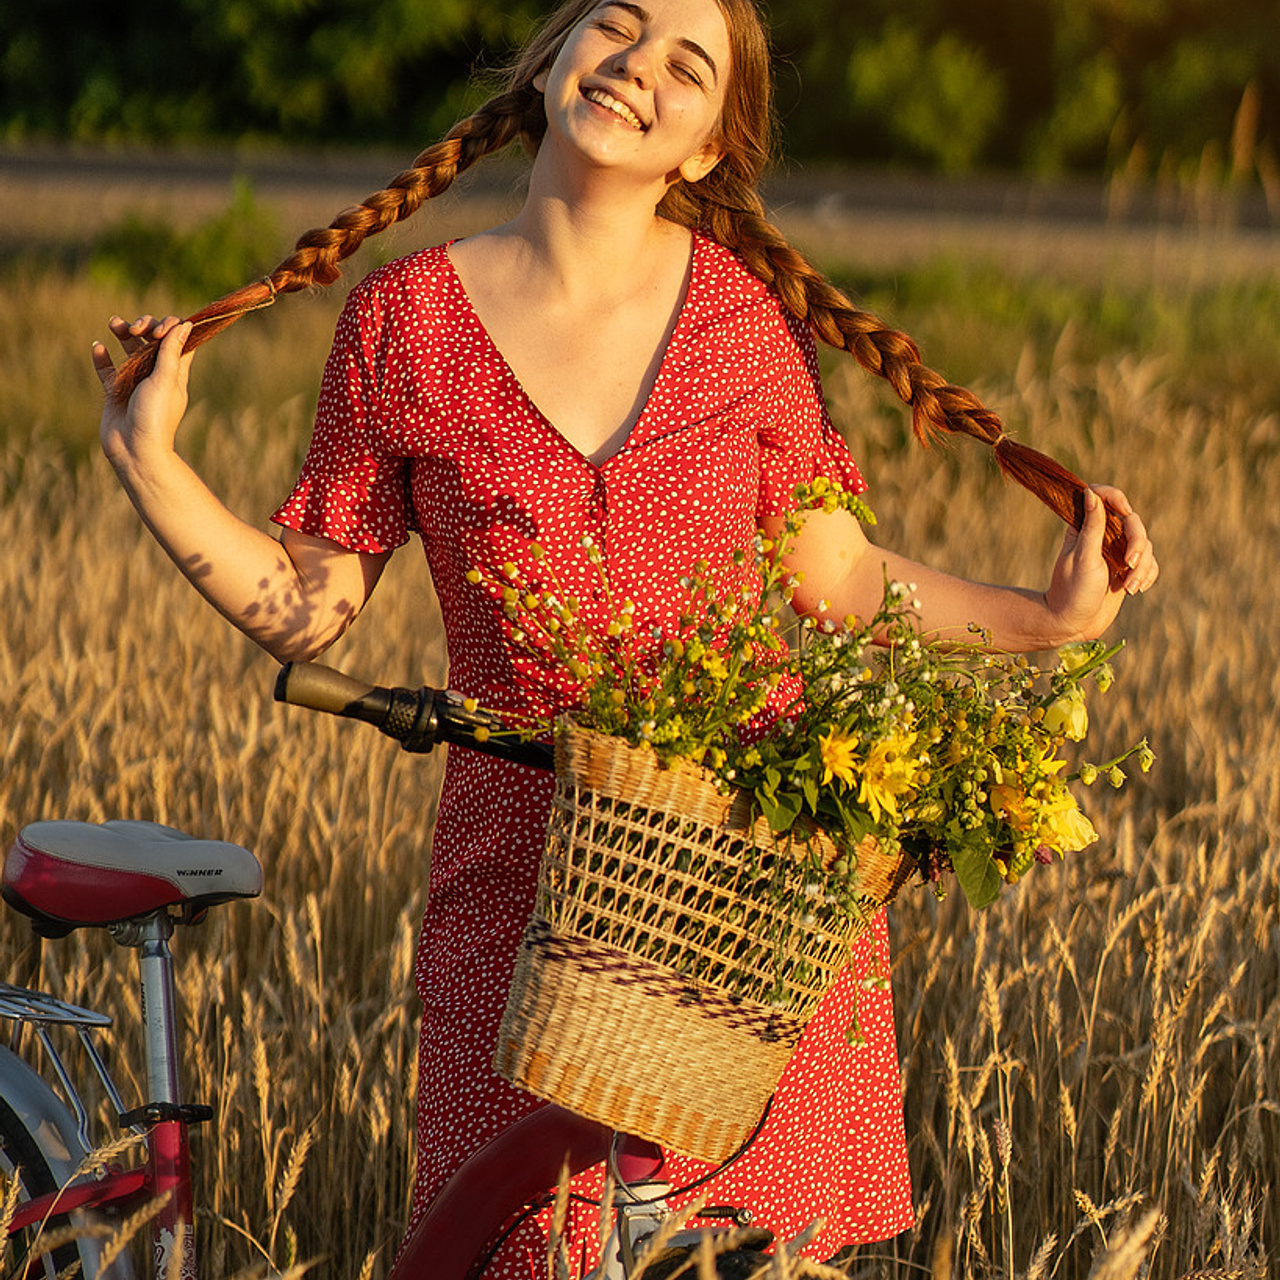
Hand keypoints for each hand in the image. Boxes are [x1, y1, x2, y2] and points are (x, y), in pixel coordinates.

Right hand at [92, 315, 193, 468]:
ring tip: (114, 323)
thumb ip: (171, 352)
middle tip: (134, 329)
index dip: (170, 328)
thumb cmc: (155, 417)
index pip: (178, 341)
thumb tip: (186, 325)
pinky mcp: (116, 392)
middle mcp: (157, 376)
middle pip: (152, 342)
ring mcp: (136, 383)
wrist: (135, 451)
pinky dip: (103, 358)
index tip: (158, 332)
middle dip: (144, 327)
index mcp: (175, 373)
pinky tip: (98, 347)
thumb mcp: (165, 381)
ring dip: (123, 334)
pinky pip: (108, 370)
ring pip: (129, 351)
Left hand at [1045, 484, 1158, 640]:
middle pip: (1133, 523)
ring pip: (1145, 546)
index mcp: (1084, 528)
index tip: (1123, 510)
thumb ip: (1092, 526)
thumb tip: (1090, 492)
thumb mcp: (1083, 556)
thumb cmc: (1073, 590)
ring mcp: (1116, 553)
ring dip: (1142, 567)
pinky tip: (1135, 589)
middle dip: (1137, 544)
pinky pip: (1150, 564)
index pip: (1103, 497)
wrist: (1074, 624)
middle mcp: (1102, 537)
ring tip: (1128, 588)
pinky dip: (1148, 575)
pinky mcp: (1127, 570)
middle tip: (1129, 564)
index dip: (1116, 498)